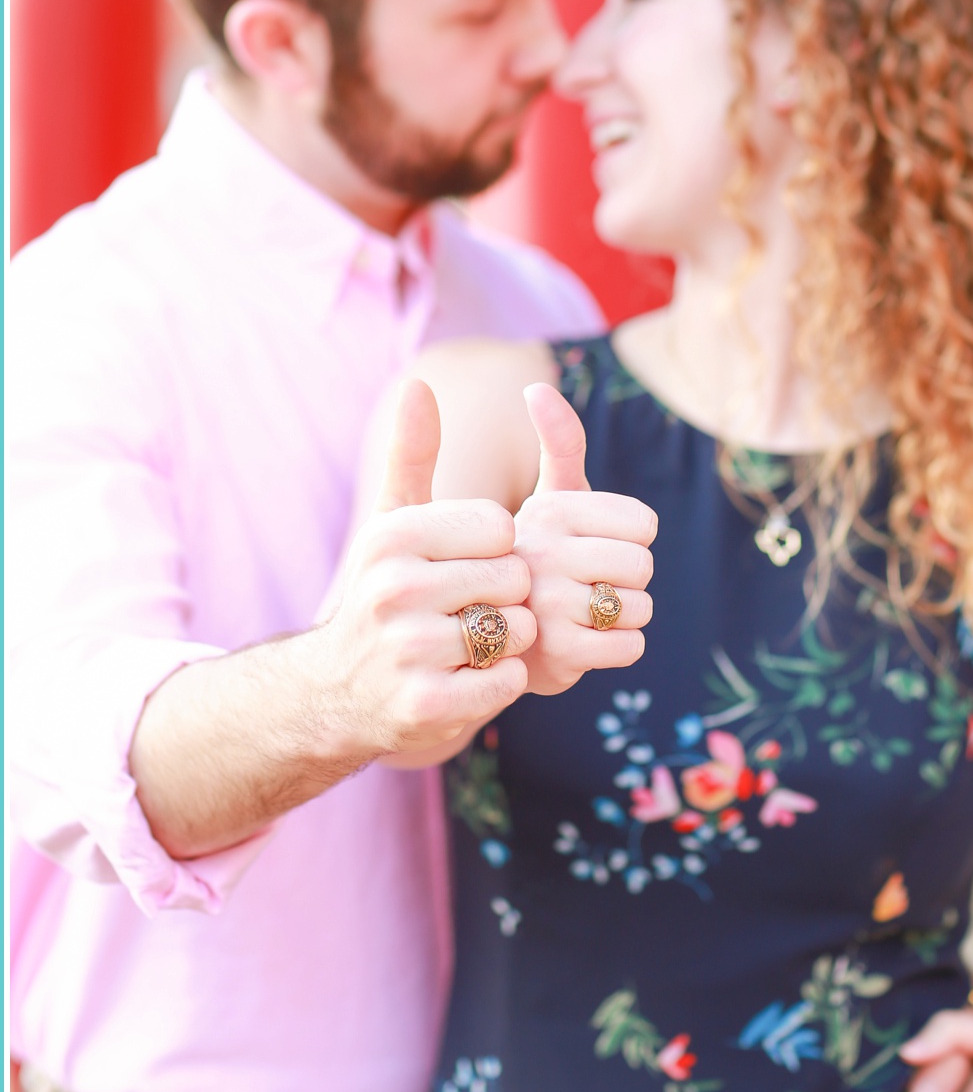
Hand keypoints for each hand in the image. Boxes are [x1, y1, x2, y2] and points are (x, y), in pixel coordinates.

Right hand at [311, 378, 536, 761]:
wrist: (336, 692)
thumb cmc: (381, 593)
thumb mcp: (389, 522)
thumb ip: (411, 453)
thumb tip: (419, 383)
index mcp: (393, 536)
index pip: (502, 527)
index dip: (498, 550)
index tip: (465, 566)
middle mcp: (395, 589)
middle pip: (515, 579)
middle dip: (507, 597)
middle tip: (469, 610)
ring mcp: (408, 652)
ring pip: (517, 631)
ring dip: (507, 641)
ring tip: (467, 643)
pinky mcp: (427, 707)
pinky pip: (507, 680)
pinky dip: (500, 681)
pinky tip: (466, 678)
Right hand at [512, 382, 656, 695]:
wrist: (468, 648)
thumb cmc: (523, 563)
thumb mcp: (540, 501)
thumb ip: (555, 444)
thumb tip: (534, 388)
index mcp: (540, 511)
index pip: (643, 523)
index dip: (627, 539)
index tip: (587, 549)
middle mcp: (533, 555)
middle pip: (642, 565)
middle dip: (626, 581)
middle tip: (584, 588)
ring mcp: (540, 610)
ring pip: (639, 608)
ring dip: (621, 619)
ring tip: (579, 618)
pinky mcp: (551, 660)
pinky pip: (629, 647)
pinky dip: (618, 650)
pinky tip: (581, 646)